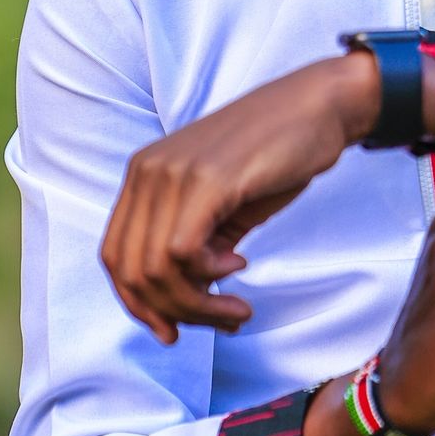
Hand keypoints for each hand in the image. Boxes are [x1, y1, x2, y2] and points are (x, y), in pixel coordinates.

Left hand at [100, 52, 379, 343]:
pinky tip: (240, 265)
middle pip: (129, 271)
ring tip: (235, 308)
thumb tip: (184, 301)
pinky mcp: (207, 180)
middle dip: (171, 312)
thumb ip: (194, 243)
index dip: (139, 304)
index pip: (115, 255)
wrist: (319, 105)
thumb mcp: (221, 201)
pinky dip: (209, 278)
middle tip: (218, 321)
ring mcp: (174, 172)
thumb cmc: (277, 152)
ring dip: (197, 304)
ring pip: (155, 270)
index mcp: (144, 173)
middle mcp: (148, 170)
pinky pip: (182, 253)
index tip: (174, 329)